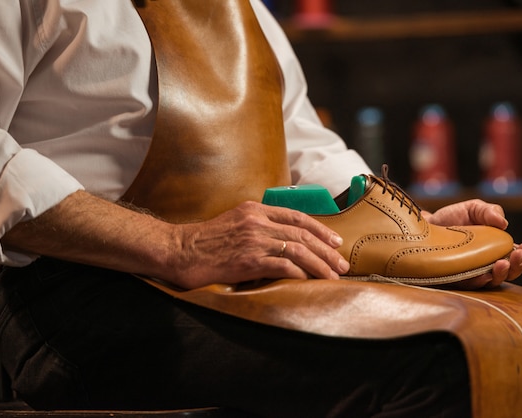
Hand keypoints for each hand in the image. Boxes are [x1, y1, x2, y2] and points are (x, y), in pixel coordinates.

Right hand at [168, 201, 349, 288]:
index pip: (296, 216)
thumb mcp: (234, 222)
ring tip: (332, 276)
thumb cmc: (205, 241)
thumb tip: (283, 241)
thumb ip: (258, 226)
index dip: (319, 229)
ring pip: (298, 250)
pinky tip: (309, 282)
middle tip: (341, 264)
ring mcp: (253, 240)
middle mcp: (257, 221)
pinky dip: (300, 274)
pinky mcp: (249, 260)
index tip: (334, 242)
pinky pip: (283, 266)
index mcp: (255, 209)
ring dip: (320, 264)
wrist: (180, 250)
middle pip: (302, 234)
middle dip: (326, 250)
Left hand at [423, 199, 521, 289]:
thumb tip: (503, 222)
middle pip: (512, 273)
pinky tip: (483, 274)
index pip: (520, 258)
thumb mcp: (473, 209)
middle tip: (516, 255)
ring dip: (501, 274)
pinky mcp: (456, 279)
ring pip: (493, 282)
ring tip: (501, 263)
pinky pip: (470, 285)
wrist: (424, 224)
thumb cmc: (452, 217)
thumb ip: (490, 211)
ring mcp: (473, 273)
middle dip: (518, 266)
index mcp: (498, 248)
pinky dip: (479, 281)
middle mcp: (488, 263)